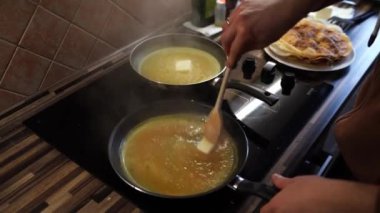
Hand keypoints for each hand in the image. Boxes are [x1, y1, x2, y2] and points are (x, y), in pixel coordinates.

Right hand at [221, 0, 331, 67]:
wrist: (287, 5)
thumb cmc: (279, 25)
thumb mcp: (264, 42)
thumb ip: (248, 47)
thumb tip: (238, 53)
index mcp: (245, 33)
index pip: (233, 50)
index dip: (231, 60)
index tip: (230, 65)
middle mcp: (238, 21)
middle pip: (224, 39)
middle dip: (227, 48)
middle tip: (232, 53)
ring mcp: (238, 11)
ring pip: (226, 27)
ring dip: (229, 36)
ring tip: (236, 40)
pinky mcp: (241, 4)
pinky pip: (232, 17)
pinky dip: (234, 25)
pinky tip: (240, 27)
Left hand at [260, 174, 378, 212]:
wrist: (336, 200)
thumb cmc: (315, 189)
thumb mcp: (297, 181)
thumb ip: (282, 182)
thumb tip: (274, 178)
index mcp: (276, 206)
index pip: (264, 211)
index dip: (268, 209)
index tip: (272, 207)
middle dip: (280, 211)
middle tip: (291, 206)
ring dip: (294, 211)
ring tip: (302, 207)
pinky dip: (304, 212)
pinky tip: (310, 209)